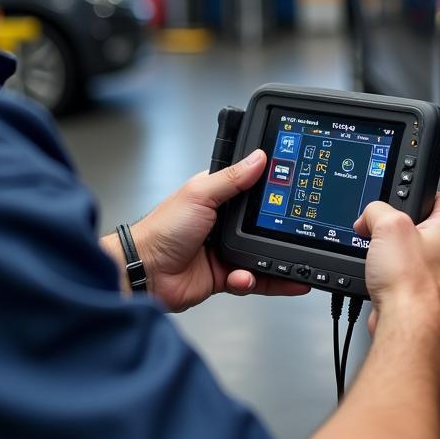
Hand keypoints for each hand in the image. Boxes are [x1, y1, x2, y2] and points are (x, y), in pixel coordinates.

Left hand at [127, 150, 309, 311]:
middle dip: (277, 233)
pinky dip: (253, 280)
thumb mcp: (200, 195)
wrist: (145, 272)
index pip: (253, 191)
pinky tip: (247, 277)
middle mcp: (223, 224)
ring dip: (270, 262)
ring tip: (285, 266)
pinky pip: (250, 280)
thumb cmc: (162, 229)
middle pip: (262, 226)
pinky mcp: (224, 275)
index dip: (271, 193)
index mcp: (218, 197)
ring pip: (260, 256)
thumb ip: (232, 179)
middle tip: (294, 235)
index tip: (290, 196)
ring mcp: (225, 250)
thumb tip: (258, 158)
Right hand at [356, 193, 439, 337]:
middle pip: (427, 231)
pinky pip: (413, 284)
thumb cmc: (410, 283)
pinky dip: (399, 282)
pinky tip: (385, 284)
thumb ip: (377, 210)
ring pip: (420, 260)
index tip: (408, 196)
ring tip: (382, 263)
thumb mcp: (387, 226)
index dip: (422, 194)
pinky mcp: (432, 302)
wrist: (408, 327)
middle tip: (384, 234)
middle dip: (403, 231)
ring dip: (401, 259)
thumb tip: (369, 217)